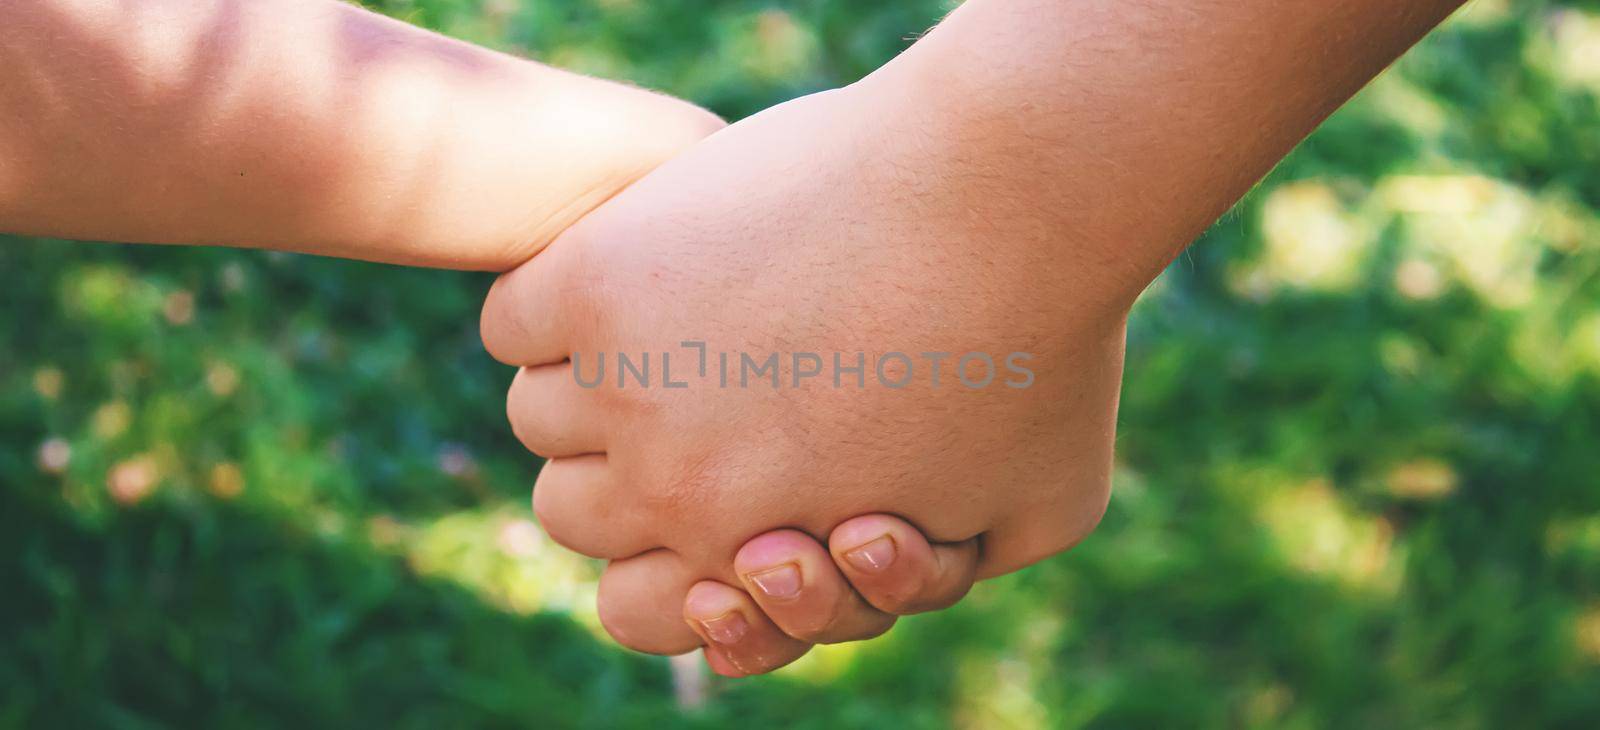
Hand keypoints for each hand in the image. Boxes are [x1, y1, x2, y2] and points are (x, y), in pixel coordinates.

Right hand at [480, 82, 1126, 670]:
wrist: (1008, 192)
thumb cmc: (1048, 350)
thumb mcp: (1032, 511)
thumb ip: (933, 567)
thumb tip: (855, 558)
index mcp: (753, 560)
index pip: (634, 612)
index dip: (670, 562)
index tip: (727, 496)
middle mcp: (668, 488)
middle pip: (569, 511)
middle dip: (630, 469)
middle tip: (703, 395)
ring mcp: (623, 382)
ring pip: (536, 415)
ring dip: (590, 379)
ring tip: (681, 319)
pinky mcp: (596, 277)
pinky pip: (514, 323)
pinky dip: (553, 307)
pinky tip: (634, 271)